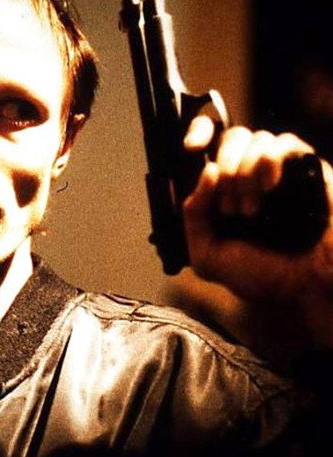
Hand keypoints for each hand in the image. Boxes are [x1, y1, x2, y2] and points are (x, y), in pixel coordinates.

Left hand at [182, 117, 332, 345]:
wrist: (306, 282)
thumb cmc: (260, 273)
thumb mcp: (208, 257)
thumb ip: (193, 217)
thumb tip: (207, 172)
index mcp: (221, 191)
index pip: (207, 142)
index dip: (198, 132)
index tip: (192, 148)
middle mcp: (248, 174)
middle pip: (229, 139)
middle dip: (225, 171)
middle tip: (232, 210)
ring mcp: (277, 169)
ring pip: (254, 139)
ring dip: (245, 173)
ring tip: (252, 212)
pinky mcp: (304, 166)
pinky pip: (282, 143)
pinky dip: (270, 161)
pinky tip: (270, 187)